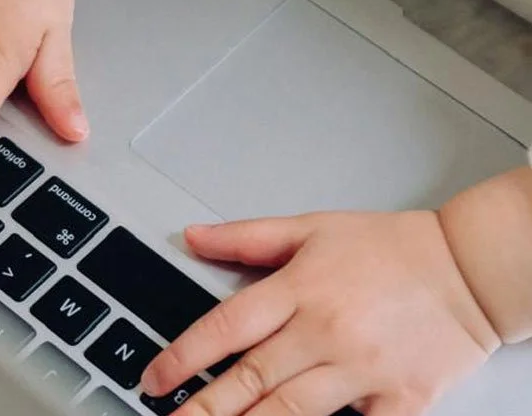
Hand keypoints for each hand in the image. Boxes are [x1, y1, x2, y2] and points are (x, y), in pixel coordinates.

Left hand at [141, 211, 500, 415]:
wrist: (469, 268)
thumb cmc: (392, 247)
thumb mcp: (311, 228)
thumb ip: (247, 237)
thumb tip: (192, 236)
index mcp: (299, 289)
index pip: (226, 327)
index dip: (184, 356)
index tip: (155, 378)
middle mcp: (325, 331)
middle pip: (251, 378)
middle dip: (205, 407)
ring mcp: (363, 369)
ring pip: (292, 411)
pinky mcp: (401, 399)